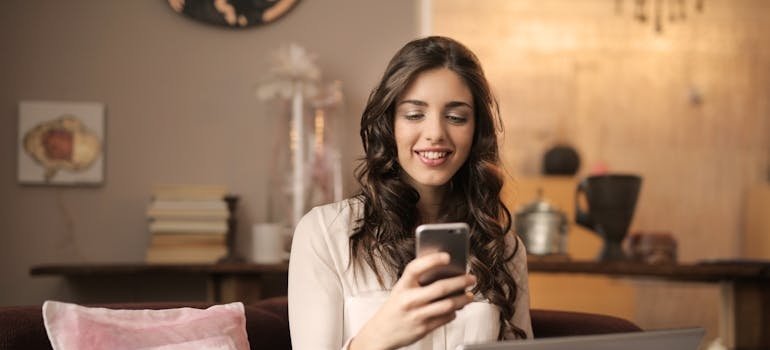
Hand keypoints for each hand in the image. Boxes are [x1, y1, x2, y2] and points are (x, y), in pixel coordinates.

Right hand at [349, 252, 475, 349]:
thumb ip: (418, 281)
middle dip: (460, 282)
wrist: (381, 333)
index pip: (416, 268)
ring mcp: (417, 315)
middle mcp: (409, 300)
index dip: (432, 260)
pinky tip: (456, 308)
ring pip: (447, 305)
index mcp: (402, 286)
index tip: (447, 256)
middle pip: (440, 288)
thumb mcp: (400, 290)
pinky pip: (445, 318)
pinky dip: (454, 312)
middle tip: (471, 278)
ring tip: (470, 295)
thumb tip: (445, 272)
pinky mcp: (423, 328)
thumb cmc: (395, 308)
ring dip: (462, 299)